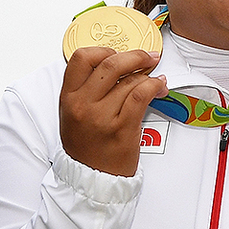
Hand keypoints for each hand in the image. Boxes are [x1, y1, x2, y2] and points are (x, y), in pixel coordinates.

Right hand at [58, 47, 167, 176]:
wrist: (92, 179)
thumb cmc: (86, 147)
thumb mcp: (73, 114)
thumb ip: (86, 89)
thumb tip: (117, 64)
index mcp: (68, 98)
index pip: (81, 57)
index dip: (103, 50)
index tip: (117, 53)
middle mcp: (82, 104)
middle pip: (110, 63)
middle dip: (135, 55)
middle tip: (148, 57)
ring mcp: (101, 116)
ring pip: (129, 80)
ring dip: (149, 75)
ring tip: (157, 78)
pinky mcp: (122, 128)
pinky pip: (140, 95)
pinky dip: (155, 86)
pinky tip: (159, 88)